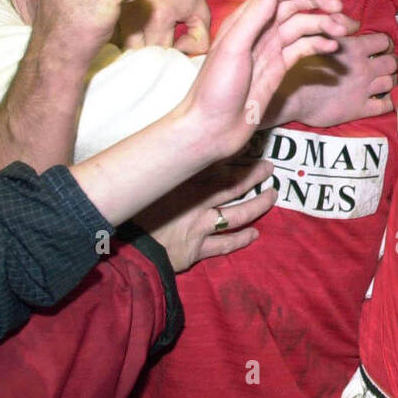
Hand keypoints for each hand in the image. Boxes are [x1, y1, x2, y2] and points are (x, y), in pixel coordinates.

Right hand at [122, 0, 212, 53]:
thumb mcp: (200, 10)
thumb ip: (200, 39)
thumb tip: (182, 53)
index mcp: (159, 18)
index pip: (159, 56)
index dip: (166, 61)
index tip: (171, 59)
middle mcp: (135, 17)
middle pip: (136, 55)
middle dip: (146, 61)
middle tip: (156, 58)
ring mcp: (121, 12)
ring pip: (122, 46)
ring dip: (133, 50)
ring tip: (145, 47)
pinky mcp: (113, 8)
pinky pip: (114, 33)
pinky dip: (123, 38)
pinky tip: (134, 36)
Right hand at [136, 160, 278, 270]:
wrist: (125, 246)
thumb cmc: (131, 210)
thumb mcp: (148, 182)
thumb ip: (166, 169)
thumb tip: (177, 148)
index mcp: (184, 184)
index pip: (217, 167)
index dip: (235, 158)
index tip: (250, 147)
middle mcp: (198, 203)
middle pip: (233, 187)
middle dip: (253, 176)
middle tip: (269, 168)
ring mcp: (200, 227)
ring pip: (237, 214)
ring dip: (257, 205)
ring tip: (271, 196)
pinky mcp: (196, 250)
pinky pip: (225, 244)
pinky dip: (241, 239)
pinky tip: (255, 234)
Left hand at [177, 0, 351, 158]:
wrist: (213, 128)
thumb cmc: (215, 88)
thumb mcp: (233, 47)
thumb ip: (254, 15)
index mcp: (244, 20)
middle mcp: (259, 31)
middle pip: (294, 8)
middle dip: (318, 6)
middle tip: (341, 11)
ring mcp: (270, 49)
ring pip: (303, 29)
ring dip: (324, 27)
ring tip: (343, 32)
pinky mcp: (279, 68)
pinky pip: (303, 50)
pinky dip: (319, 45)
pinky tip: (332, 48)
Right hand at [268, 31, 396, 127]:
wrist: (292, 95)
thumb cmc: (300, 64)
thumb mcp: (317, 37)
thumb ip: (337, 27)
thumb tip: (354, 23)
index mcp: (355, 48)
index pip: (384, 41)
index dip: (385, 43)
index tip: (382, 47)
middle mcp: (364, 67)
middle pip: (392, 61)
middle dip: (390, 61)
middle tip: (384, 64)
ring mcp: (364, 89)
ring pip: (391, 81)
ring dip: (391, 79)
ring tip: (385, 80)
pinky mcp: (360, 108)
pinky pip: (385, 105)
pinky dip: (389, 101)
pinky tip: (385, 99)